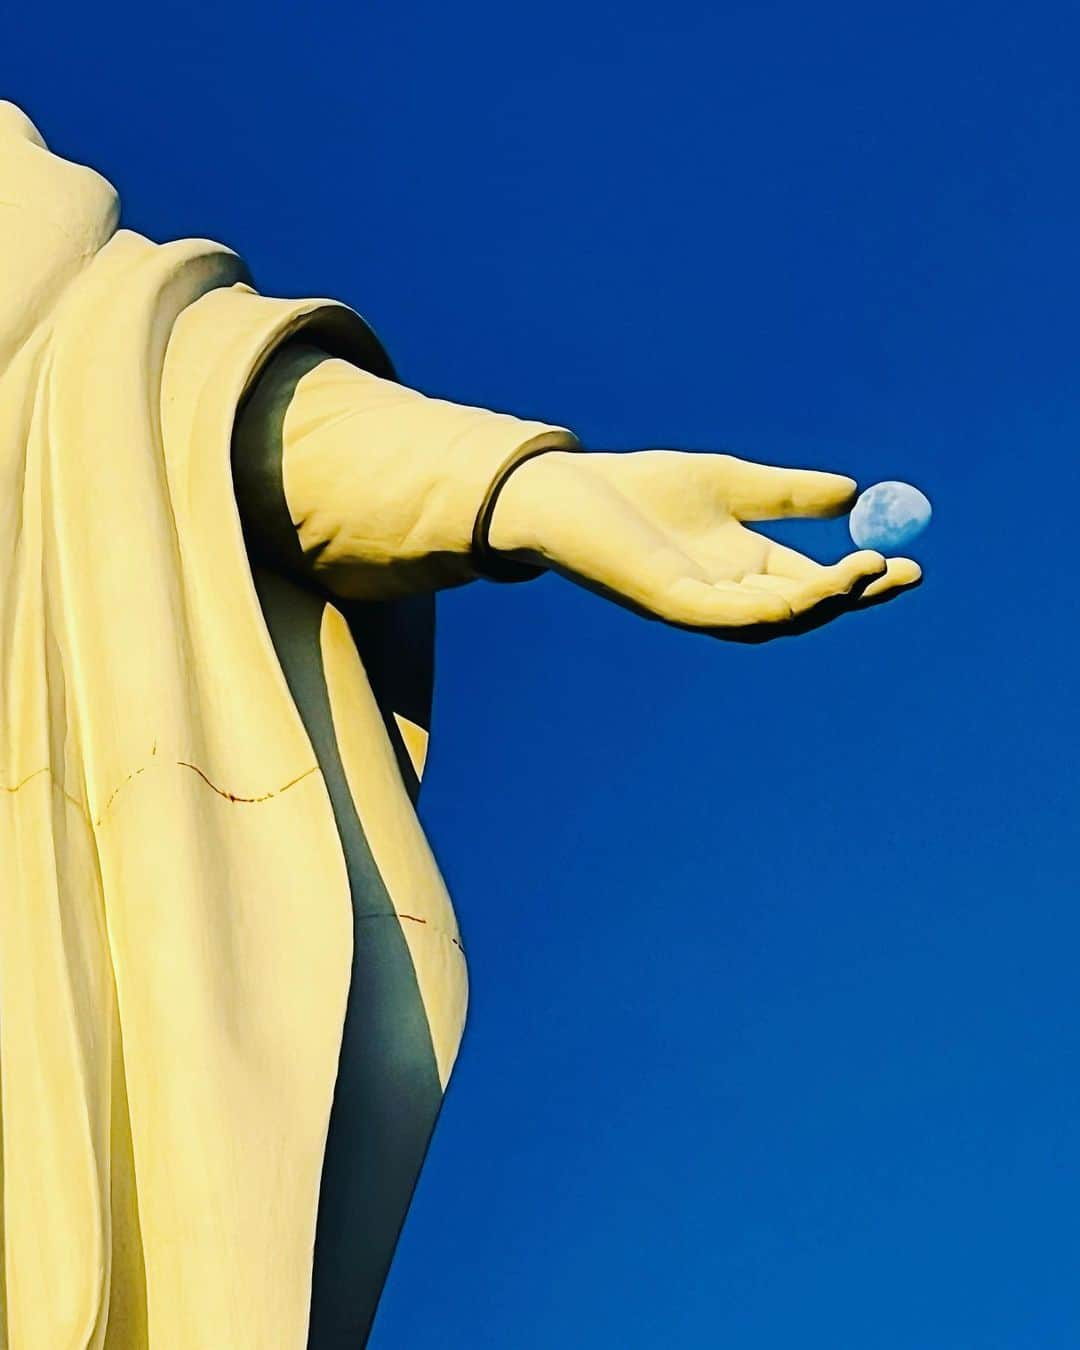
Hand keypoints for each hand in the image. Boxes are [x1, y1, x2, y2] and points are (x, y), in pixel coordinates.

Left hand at [487, 449, 921, 640]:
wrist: (566, 493)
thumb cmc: (640, 491)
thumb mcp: (729, 482)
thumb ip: (786, 494)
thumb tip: (852, 493)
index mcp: (747, 569)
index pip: (817, 584)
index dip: (863, 577)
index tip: (908, 559)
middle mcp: (730, 596)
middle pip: (806, 609)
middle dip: (856, 595)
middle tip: (901, 571)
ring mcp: (702, 605)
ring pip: (774, 619)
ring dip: (822, 603)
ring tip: (865, 571)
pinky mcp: (669, 604)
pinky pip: (727, 617)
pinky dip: (769, 608)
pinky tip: (804, 591)